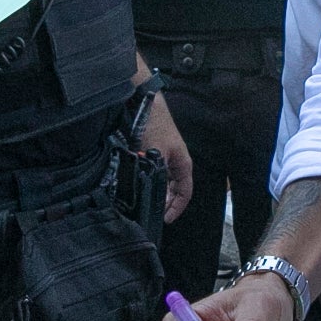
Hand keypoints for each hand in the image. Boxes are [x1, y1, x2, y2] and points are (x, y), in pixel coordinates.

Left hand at [142, 93, 192, 221]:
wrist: (143, 102)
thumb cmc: (154, 125)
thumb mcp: (156, 155)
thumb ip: (154, 176)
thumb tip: (147, 195)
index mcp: (182, 164)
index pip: (185, 193)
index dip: (177, 208)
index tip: (165, 219)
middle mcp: (174, 161)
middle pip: (173, 189)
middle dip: (164, 202)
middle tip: (152, 213)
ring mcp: (163, 155)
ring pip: (161, 181)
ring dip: (154, 191)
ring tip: (142, 201)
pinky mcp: (150, 150)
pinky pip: (151, 171)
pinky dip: (146, 180)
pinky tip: (135, 184)